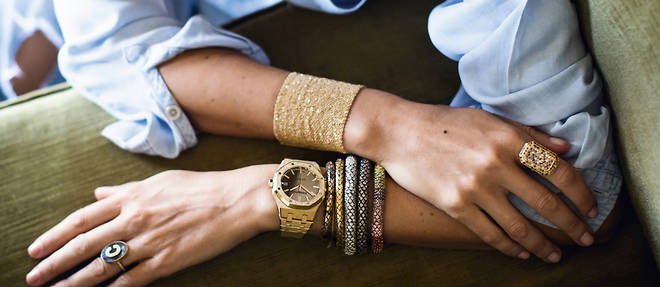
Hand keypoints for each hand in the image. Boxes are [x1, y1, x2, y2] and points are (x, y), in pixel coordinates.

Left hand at [26, 165, 277, 286]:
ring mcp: (148, 242)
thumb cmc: (200, 187)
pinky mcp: (165, 261)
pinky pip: (130, 281)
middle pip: (83, 246)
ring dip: (74, 283)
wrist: (235, 200)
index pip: (81, 219)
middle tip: (34, 278)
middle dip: (54, 264)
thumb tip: (98, 195)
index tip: (37, 250)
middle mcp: (133, 219)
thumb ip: (125, 190)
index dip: (55, 236)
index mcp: (131, 197)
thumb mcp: (159, 181)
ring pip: (101, 267)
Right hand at [345, 91, 596, 262]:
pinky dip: (510, 248)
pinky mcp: (455, 205)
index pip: (558, 170)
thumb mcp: (488, 119)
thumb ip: (527, 133)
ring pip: (520, 226)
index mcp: (507, 137)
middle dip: (572, 225)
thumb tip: (565, 148)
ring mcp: (474, 187)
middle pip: (546, 203)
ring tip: (556, 255)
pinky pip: (490, 234)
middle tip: (587, 239)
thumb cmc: (444, 123)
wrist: (399, 133)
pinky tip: (522, 253)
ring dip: (544, 245)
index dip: (581, 192)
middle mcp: (494, 163)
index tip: (591, 208)